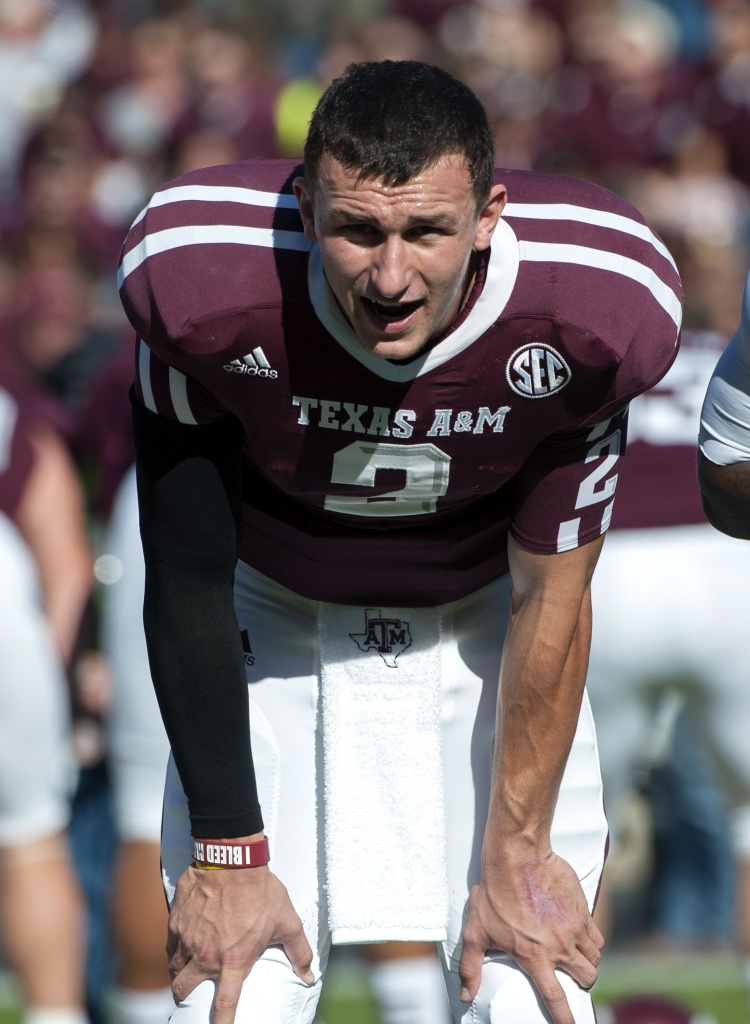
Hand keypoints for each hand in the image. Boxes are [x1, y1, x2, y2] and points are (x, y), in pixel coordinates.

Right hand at [167, 863, 314, 1023]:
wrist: (232, 859)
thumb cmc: (261, 890)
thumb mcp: (287, 921)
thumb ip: (299, 952)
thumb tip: (308, 976)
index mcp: (234, 959)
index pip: (225, 1003)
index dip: (222, 1023)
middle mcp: (207, 955)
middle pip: (184, 990)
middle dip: (184, 998)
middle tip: (191, 996)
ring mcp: (188, 939)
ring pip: (174, 969)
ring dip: (179, 975)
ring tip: (185, 974)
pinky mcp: (176, 922)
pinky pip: (169, 946)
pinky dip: (174, 952)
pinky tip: (181, 948)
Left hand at [458, 848, 602, 1023]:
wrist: (517, 856)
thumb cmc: (494, 892)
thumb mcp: (476, 931)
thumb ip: (471, 966)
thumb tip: (465, 994)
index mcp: (534, 956)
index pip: (555, 998)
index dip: (566, 1019)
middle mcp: (559, 946)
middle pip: (586, 978)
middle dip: (582, 984)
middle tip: (571, 978)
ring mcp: (574, 927)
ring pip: (594, 957)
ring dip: (587, 962)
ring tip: (574, 957)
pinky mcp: (582, 909)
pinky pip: (596, 934)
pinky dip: (591, 940)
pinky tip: (579, 934)